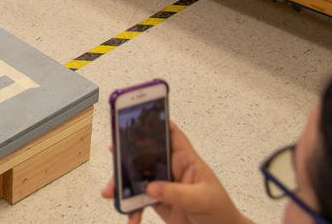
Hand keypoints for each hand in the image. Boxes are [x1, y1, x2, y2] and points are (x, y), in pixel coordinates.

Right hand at [100, 123, 248, 223]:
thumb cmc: (220, 212)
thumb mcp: (202, 199)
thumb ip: (176, 193)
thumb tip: (151, 187)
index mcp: (186, 160)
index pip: (170, 134)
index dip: (154, 122)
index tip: (134, 117)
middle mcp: (172, 169)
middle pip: (146, 155)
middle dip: (127, 155)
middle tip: (113, 154)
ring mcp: (164, 186)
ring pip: (138, 178)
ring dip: (123, 185)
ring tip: (110, 192)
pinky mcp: (158, 203)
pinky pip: (138, 201)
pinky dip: (131, 207)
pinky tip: (130, 215)